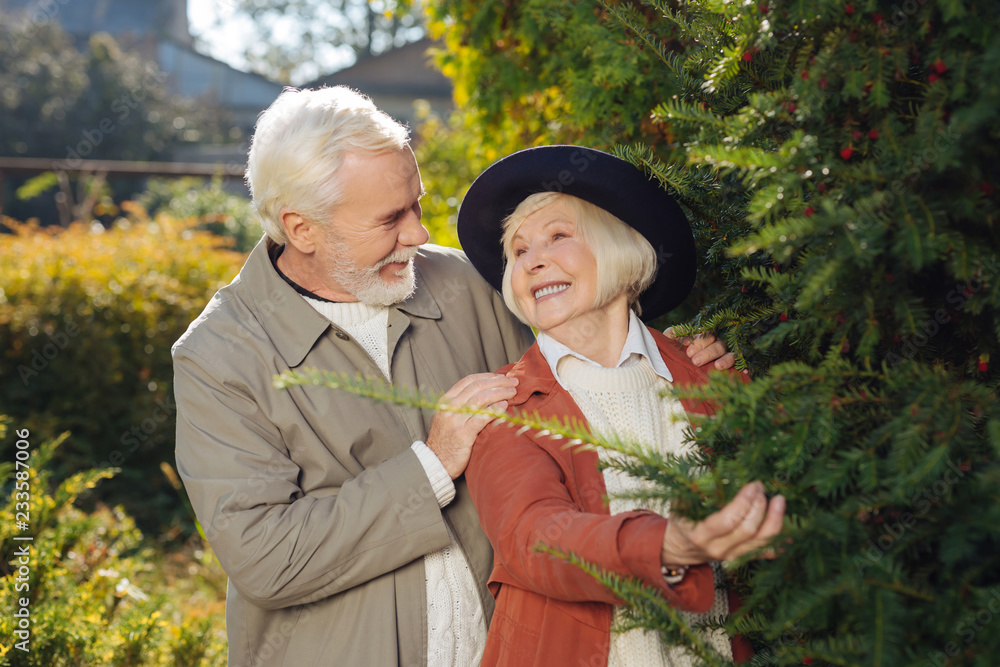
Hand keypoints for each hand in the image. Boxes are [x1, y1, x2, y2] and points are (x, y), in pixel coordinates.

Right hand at [426, 373, 517, 478]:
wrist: (435, 462)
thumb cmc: (445, 441)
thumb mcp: (448, 417)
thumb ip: (462, 405)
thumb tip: (485, 394)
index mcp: (446, 401)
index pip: (469, 381)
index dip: (487, 376)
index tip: (501, 377)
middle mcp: (450, 407)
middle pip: (477, 387)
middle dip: (498, 382)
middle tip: (513, 382)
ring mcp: (455, 420)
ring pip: (481, 398)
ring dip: (500, 393)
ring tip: (513, 393)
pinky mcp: (463, 434)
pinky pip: (482, 417)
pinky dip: (495, 409)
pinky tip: (505, 406)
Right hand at [661, 482, 784, 565]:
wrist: (680, 550)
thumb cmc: (682, 522)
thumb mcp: (681, 505)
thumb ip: (694, 490)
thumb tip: (715, 469)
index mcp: (700, 534)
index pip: (728, 520)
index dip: (743, 502)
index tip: (752, 485)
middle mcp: (718, 549)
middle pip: (748, 530)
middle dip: (759, 506)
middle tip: (762, 487)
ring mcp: (732, 557)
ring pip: (761, 542)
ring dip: (774, 520)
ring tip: (780, 501)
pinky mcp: (741, 560)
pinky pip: (765, 552)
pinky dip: (780, 541)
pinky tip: (792, 531)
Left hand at [664, 327, 737, 370]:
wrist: (673, 363)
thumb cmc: (675, 348)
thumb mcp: (671, 338)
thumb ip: (675, 333)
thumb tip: (686, 334)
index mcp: (704, 336)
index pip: (707, 335)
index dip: (700, 342)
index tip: (689, 352)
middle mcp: (716, 345)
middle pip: (718, 345)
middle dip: (708, 353)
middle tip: (696, 361)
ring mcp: (724, 357)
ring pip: (731, 355)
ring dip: (726, 360)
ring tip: (718, 367)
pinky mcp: (731, 369)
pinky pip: (740, 367)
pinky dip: (743, 369)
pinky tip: (744, 373)